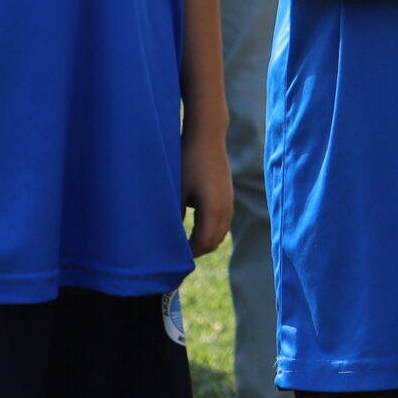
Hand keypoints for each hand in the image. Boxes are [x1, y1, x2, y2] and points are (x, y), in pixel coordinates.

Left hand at [181, 118, 233, 256]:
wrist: (207, 137)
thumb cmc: (187, 162)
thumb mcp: (176, 192)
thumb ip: (174, 218)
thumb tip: (168, 240)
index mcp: (212, 210)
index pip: (202, 244)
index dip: (187, 255)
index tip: (172, 260)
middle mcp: (225, 209)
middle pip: (213, 242)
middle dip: (196, 251)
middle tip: (176, 256)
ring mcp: (229, 202)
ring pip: (220, 233)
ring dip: (204, 241)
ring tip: (184, 244)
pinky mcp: (228, 196)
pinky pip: (223, 223)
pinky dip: (211, 230)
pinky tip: (193, 227)